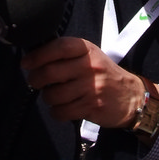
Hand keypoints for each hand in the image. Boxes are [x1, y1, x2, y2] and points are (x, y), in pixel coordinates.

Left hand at [22, 37, 145, 127]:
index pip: (59, 47)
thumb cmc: (105, 75)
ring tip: (54, 96)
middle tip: (34, 82)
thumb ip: (68, 55)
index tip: (26, 62)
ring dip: (47, 97)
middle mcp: (89, 66)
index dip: (38, 55)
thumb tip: (36, 57)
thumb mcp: (91, 57)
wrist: (131, 97)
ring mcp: (91, 87)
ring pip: (53, 94)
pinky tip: (62, 108)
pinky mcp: (91, 106)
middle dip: (36, 79)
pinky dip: (56, 112)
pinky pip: (62, 111)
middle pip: (50, 72)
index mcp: (87, 50)